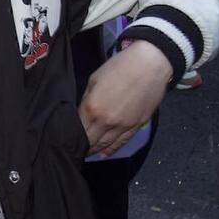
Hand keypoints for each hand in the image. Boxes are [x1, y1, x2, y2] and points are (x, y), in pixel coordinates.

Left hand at [79, 40, 174, 157]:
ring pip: (106, 145)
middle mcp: (106, 122)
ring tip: (89, 153)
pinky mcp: (136, 126)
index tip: (69, 139)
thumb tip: (83, 114)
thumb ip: (86, 99)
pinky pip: (122, 142)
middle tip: (77, 150)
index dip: (73, 136)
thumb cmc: (119, 66)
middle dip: (84, 147)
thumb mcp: (94, 79)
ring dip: (96, 150)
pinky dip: (112, 150)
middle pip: (91, 141)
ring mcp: (123, 126)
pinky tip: (105, 154)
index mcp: (92, 108)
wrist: (149, 64)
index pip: (79, 129)